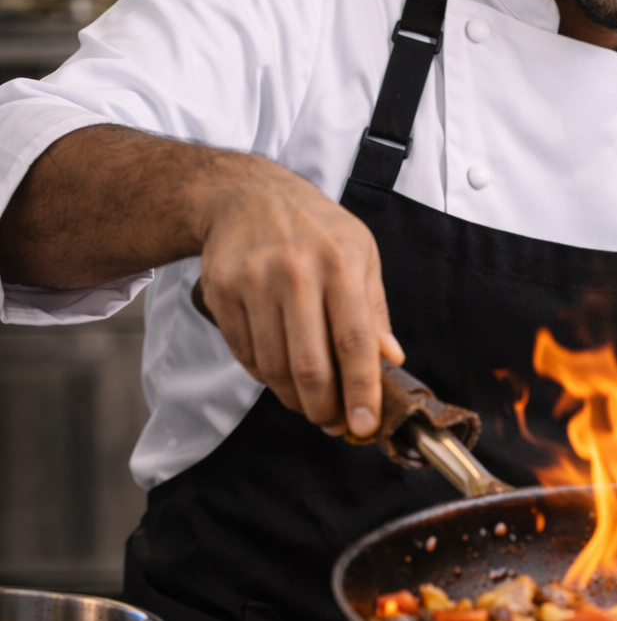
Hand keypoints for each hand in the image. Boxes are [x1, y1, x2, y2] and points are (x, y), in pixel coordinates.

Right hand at [198, 157, 403, 437]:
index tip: (364, 425)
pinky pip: (245, 355)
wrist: (246, 195)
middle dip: (323, 408)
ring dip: (293, 398)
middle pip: (310, 366)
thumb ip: (375, 309)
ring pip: (274, 367)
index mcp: (341, 262)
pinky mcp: (222, 291)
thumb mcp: (361, 252)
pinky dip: (265, 376)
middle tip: (332, 423)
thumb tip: (391, 359)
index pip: (355, 342)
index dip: (361, 391)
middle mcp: (297, 272)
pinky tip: (279, 371)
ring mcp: (255, 282)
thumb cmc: (313, 227)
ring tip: (308, 401)